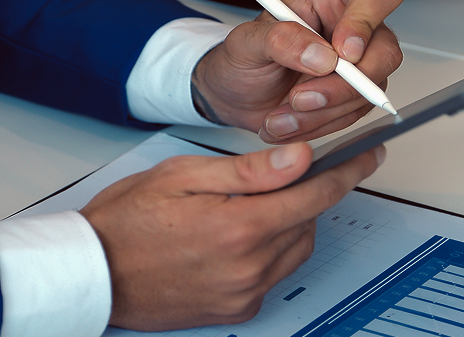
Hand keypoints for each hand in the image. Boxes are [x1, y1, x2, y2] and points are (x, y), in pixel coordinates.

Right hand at [80, 142, 386, 330]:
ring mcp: (244, 292)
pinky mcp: (237, 308)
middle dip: (305, 194)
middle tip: (281, 177)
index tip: (370, 154)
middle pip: (309, 221)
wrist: (93, 273)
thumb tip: (299, 158)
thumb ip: (250, 170)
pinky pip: (275, 273)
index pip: (315, 194)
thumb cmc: (128, 220)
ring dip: (289, 223)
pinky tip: (239, 237)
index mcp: (239, 226)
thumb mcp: (184, 174)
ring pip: (295, 248)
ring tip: (247, 207)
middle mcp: (249, 266)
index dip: (349, 171)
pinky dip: (272, 251)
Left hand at [191, 0, 404, 142]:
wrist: (235, 97)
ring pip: (368, 92)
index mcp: (332, 0)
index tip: (341, 52)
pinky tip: (289, 121)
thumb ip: (280, 39)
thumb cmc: (243, 59)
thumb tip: (320, 54)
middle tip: (302, 97)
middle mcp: (352, 31)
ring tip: (280, 114)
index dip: (367, 22)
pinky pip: (352, 116)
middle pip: (386, 52)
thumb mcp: (247, 41)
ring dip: (322, 111)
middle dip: (345, 84)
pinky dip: (318, 125)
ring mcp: (357, 68)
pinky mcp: (351, 99)